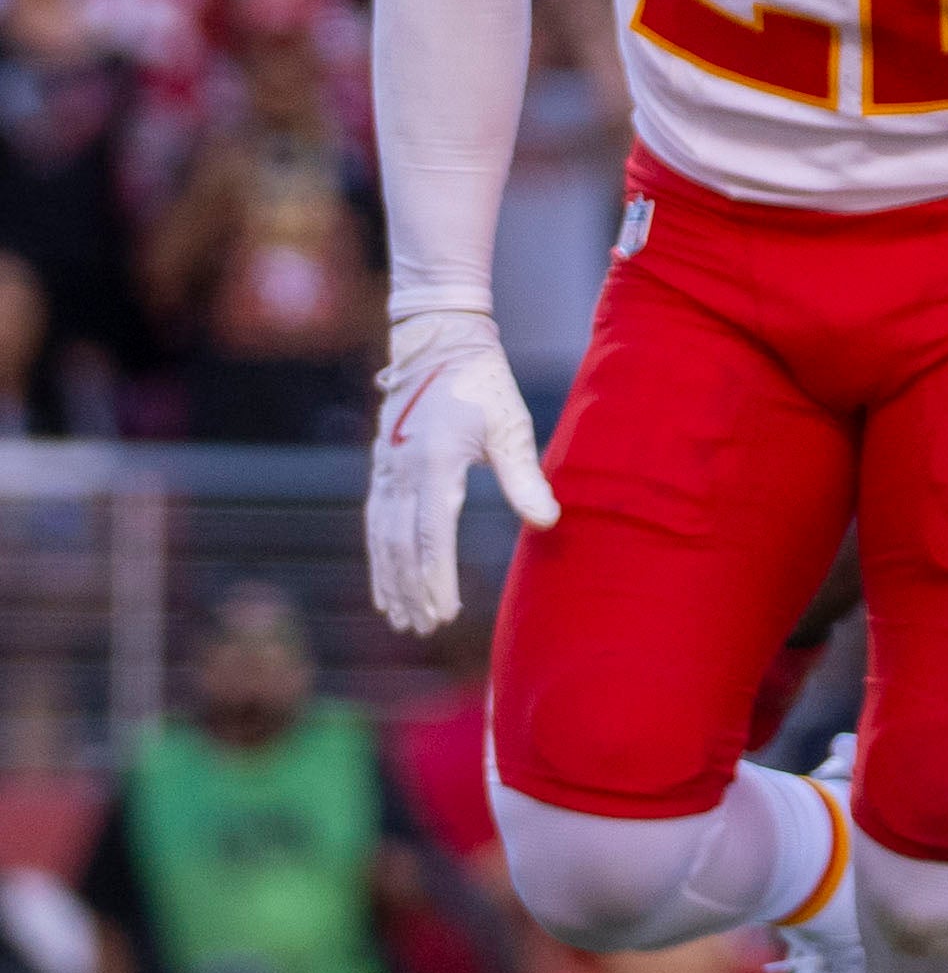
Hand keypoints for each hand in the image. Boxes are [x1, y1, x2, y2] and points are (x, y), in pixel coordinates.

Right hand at [366, 311, 556, 637]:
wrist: (438, 343)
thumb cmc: (483, 385)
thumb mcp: (510, 427)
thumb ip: (524, 478)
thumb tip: (547, 522)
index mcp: (434, 466)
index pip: (431, 537)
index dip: (436, 579)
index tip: (445, 614)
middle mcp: (400, 473)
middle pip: (400, 546)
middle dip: (412, 590)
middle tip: (424, 629)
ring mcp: (385, 470)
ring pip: (381, 537)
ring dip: (391, 580)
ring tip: (400, 618)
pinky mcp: (381, 467)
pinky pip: (374, 521)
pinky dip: (377, 555)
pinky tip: (384, 579)